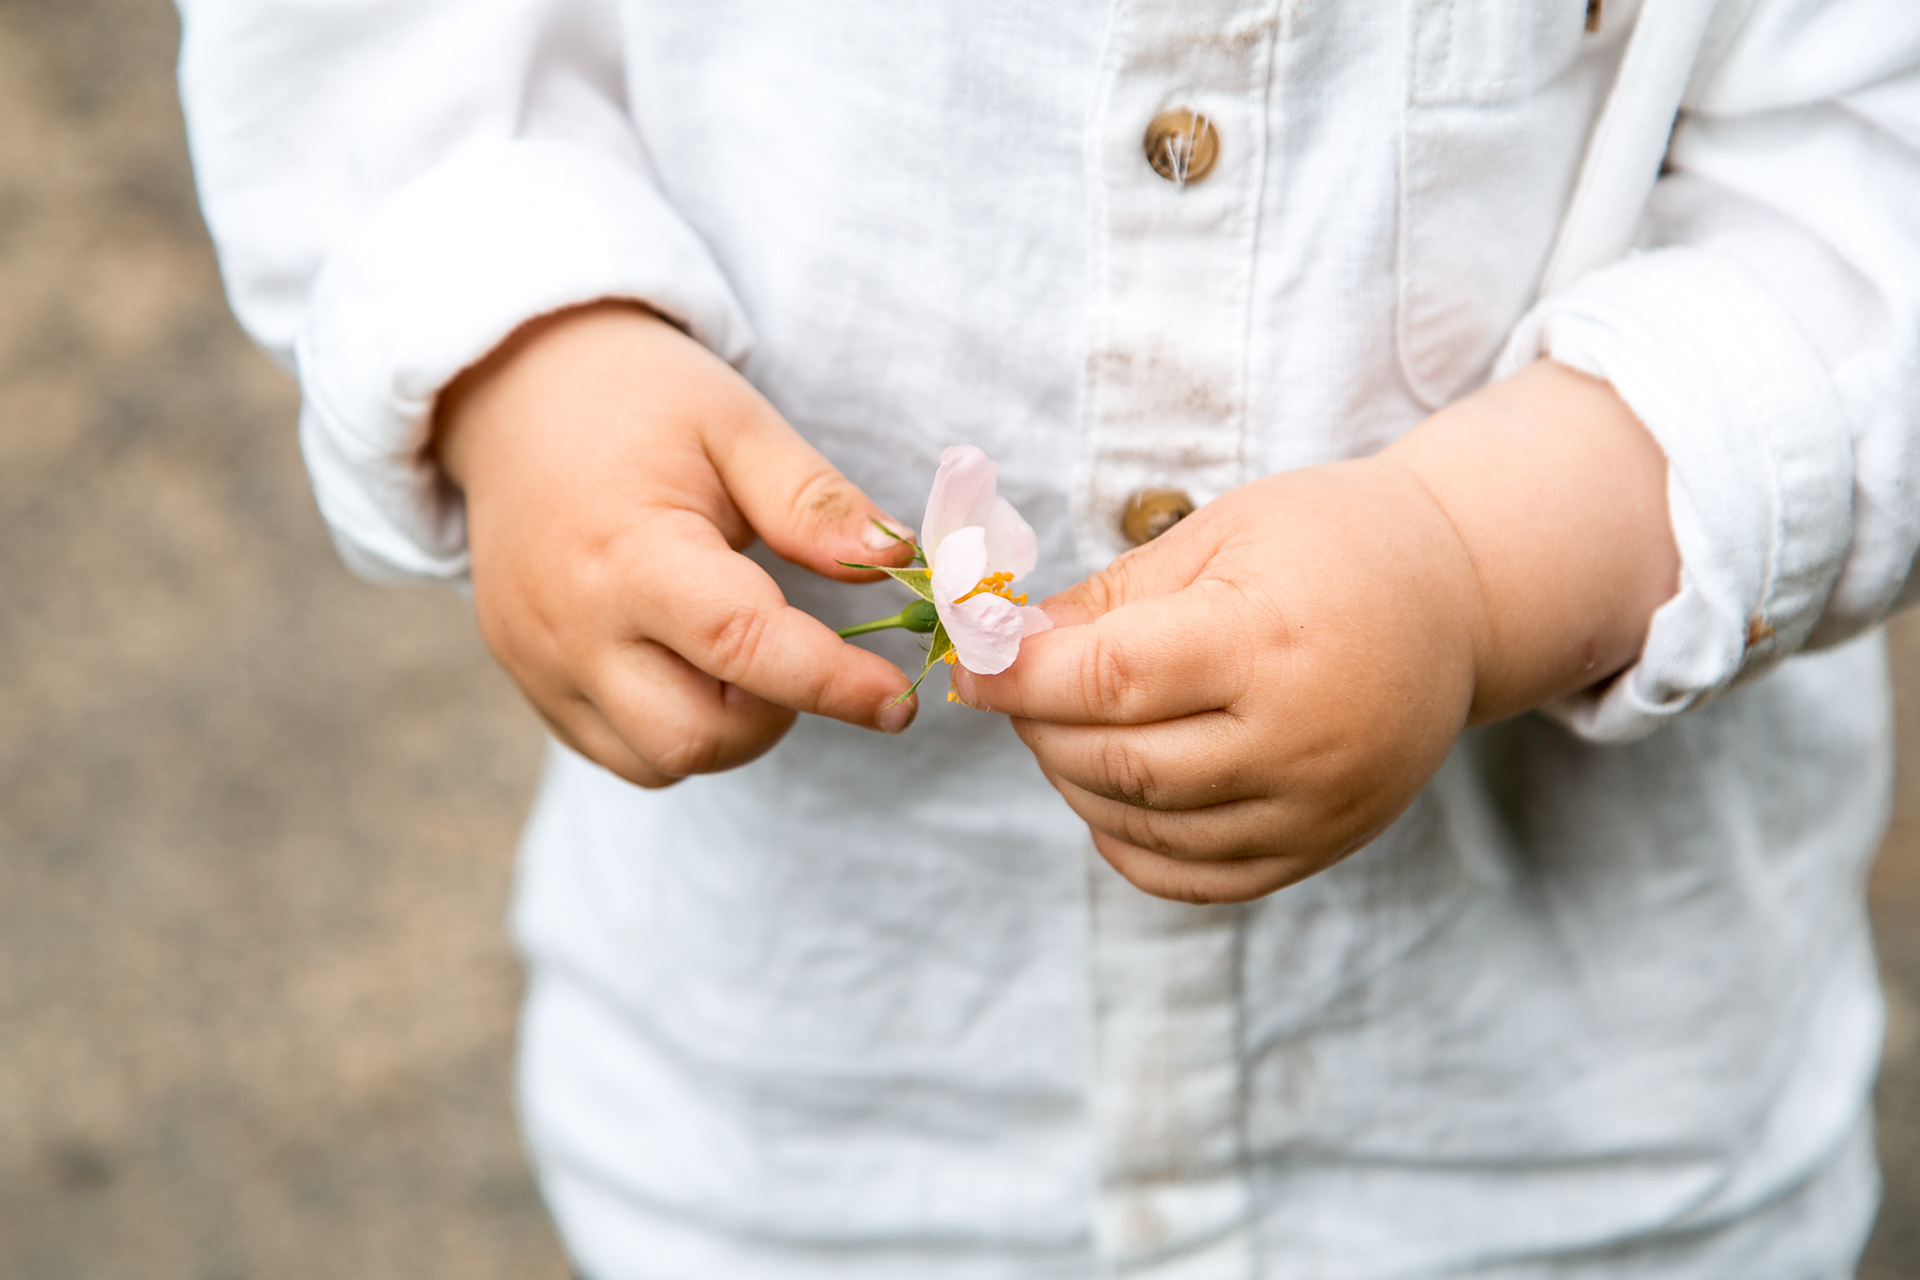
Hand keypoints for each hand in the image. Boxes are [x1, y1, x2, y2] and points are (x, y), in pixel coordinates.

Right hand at [435, 302, 917, 787]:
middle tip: (796, 647)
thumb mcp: (737, 425)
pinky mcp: (532, 684)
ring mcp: (541, 665)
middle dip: (775, 714)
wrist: (514, 393)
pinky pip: (620, 752)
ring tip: (738, 651)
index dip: (832, 682)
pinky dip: (676, 731)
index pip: (744, 645)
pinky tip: (690, 663)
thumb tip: (898, 563)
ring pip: (660, 760)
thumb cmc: (639, 400)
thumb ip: (814, 502)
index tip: (897, 701)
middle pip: (696, 735)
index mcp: (629, 553)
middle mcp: (574, 626)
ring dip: (727, 730)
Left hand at [954, 360, 1678, 902]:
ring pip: (1143, 825)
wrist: (1457, 599)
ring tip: (1060, 726)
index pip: (1108, 682)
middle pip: (1117, 762)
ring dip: (1071, 780)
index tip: (967, 661)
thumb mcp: (1219, 535)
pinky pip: (1193, 877)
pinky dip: (1125, 843)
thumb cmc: (1329, 543)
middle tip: (1014, 686)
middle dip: (1036, 727)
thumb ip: (1108, 599)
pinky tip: (1106, 791)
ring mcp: (1315, 806)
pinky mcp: (1320, 847)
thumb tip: (1003, 645)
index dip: (1017, 677)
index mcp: (1268, 640)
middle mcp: (1298, 737)